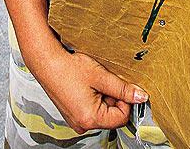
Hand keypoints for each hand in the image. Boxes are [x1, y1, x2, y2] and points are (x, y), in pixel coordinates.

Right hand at [34, 46, 148, 132]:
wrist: (47, 63)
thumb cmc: (71, 69)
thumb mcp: (101, 77)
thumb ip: (123, 88)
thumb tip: (141, 97)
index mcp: (90, 119)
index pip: (121, 118)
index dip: (125, 100)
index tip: (120, 85)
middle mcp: (82, 125)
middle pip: (111, 116)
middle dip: (113, 97)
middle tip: (104, 80)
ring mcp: (76, 120)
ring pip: (102, 111)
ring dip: (104, 96)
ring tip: (93, 80)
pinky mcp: (73, 114)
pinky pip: (91, 109)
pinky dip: (94, 97)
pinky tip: (87, 84)